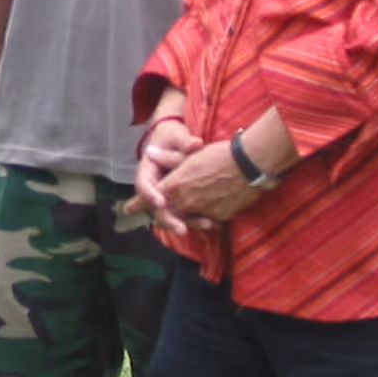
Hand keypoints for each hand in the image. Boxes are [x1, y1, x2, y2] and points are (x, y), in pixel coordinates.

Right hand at [128, 116, 198, 220]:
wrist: (174, 139)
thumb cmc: (172, 136)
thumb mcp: (176, 136)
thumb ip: (185, 142)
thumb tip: (196, 144)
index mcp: (148, 170)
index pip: (144, 185)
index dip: (151, 196)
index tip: (162, 202)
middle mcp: (155, 186)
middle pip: (156, 208)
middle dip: (169, 219)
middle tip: (182, 229)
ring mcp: (166, 195)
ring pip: (171, 214)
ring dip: (187, 222)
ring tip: (207, 225)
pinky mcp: (178, 199)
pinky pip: (184, 212)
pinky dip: (196, 218)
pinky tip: (214, 223)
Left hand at [146, 140, 264, 239]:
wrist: (249, 165)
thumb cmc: (219, 154)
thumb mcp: (191, 154)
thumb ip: (169, 158)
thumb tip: (149, 153)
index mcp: (176, 185)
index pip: (151, 198)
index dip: (138, 204)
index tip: (128, 208)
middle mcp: (187, 201)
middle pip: (167, 214)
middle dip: (160, 217)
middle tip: (154, 221)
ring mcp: (204, 211)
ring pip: (187, 219)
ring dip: (182, 220)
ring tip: (179, 224)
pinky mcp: (220, 216)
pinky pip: (207, 220)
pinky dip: (204, 219)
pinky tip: (205, 218)